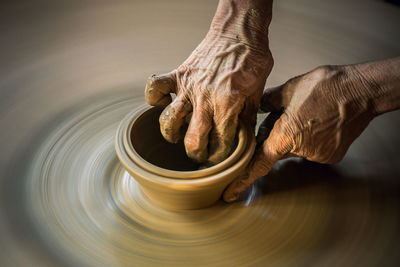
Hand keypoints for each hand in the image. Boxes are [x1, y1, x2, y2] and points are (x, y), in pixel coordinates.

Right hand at [145, 0, 273, 164]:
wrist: (239, 33)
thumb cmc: (251, 60)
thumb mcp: (257, 93)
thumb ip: (247, 119)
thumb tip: (242, 139)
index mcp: (227, 105)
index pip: (220, 143)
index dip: (219, 155)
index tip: (218, 156)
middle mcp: (205, 99)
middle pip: (193, 140)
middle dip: (196, 154)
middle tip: (199, 154)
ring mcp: (188, 87)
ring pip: (169, 120)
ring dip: (171, 134)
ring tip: (177, 135)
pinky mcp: (178, 75)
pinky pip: (155, 88)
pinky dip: (154, 98)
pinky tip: (163, 104)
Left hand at [223, 64, 380, 201]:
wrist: (361, 91)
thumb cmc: (325, 87)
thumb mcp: (289, 89)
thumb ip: (268, 101)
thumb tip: (258, 105)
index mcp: (285, 136)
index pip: (258, 163)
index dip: (243, 179)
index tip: (230, 192)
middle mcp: (301, 151)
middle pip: (278, 149)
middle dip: (277, 135)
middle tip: (287, 115)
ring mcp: (318, 155)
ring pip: (296, 148)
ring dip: (295, 135)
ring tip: (307, 114)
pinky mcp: (332, 155)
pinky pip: (313, 149)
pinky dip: (311, 138)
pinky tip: (318, 121)